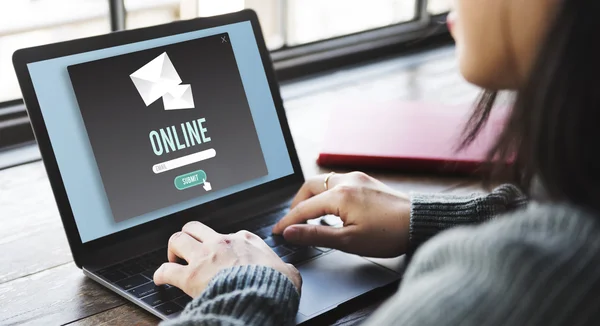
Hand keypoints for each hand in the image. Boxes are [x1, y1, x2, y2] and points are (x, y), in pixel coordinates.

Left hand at [154, 221, 301, 297]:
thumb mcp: (288, 272)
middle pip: (195, 227)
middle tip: (189, 248)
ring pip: (177, 239)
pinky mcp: (190, 276)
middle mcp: (222, 243)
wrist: (262, 296)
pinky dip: (160, 274)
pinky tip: (160, 279)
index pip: (229, 234)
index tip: (221, 253)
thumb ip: (284, 268)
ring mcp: (204, 257)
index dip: (222, 244)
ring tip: (173, 259)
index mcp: (245, 240)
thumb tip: (289, 273)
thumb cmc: (275, 285)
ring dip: (173, 249)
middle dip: (189, 235)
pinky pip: (166, 270)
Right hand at [272, 172, 409, 257]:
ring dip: (312, 196)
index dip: (288, 221)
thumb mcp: (348, 241)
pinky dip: (326, 193)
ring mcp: (357, 178)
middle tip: (292, 221)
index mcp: (339, 195)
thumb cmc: (389, 234)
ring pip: (323, 181)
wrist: (419, 222)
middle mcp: (346, 181)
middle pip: (309, 187)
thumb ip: (316, 235)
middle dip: (297, 203)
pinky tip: (331, 208)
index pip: (304, 208)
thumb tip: (291, 232)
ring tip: (309, 216)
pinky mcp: (366, 181)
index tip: (277, 231)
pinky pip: (337, 182)